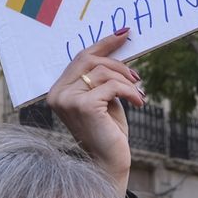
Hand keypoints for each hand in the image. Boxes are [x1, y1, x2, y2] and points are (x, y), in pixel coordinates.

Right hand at [46, 29, 145, 194]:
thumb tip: (119, 45)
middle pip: (90, 59)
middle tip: (137, 76)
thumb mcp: (104, 98)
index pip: (80, 57)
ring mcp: (68, 100)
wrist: (109, 163)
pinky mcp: (84, 106)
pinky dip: (130, 91)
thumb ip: (103, 76)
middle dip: (118, 63)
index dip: (103, 43)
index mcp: (58, 91)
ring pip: (104, 72)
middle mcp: (58, 94)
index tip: (125, 34)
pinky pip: (112, 86)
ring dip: (127, 81)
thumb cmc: (108, 132)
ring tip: (138, 94)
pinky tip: (139, 102)